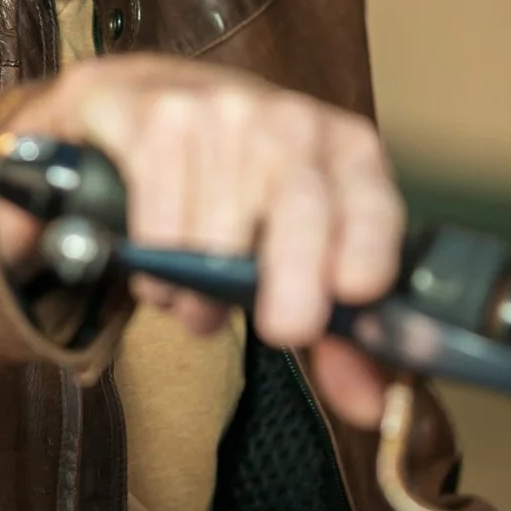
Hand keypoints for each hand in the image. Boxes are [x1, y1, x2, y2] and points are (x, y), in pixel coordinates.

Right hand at [0, 58, 402, 427]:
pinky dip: (154, 262)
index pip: (372, 200)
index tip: (359, 290)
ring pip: (217, 226)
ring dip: (200, 288)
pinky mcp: (151, 117)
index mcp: (344, 152)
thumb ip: (334, 335)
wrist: (138, 105)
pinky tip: (156, 269)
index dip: (370, 245)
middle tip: (283, 329)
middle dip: (292, 275)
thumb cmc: (230, 186)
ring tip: (192, 300)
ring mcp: (218, 110)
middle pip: (300, 204)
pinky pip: (157, 214)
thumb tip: (369, 405)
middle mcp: (288, 120)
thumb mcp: (293, 251)